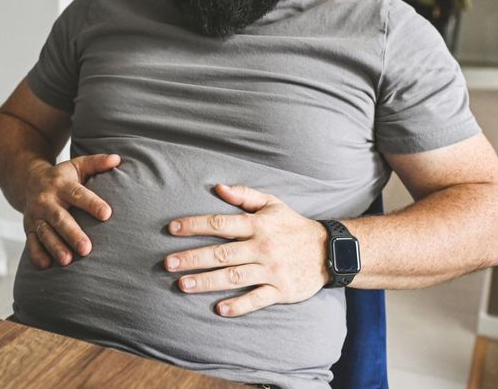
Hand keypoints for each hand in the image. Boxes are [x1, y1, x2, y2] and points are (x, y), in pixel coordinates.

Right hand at [22, 154, 120, 268]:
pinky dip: (37, 255)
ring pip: (45, 233)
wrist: (27, 181)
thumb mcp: (77, 165)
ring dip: (55, 247)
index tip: (107, 214)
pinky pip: (31, 243)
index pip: (78, 194)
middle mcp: (47, 201)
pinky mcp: (29, 228)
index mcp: (61, 185)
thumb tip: (117, 159)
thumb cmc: (61, 176)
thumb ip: (97, 163)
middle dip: (72, 234)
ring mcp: (36, 216)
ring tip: (68, 261)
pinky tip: (46, 266)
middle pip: (60, 218)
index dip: (92, 204)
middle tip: (87, 249)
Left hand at [164, 183, 328, 316]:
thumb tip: (218, 188)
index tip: (171, 229)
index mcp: (258, 224)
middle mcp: (262, 247)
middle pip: (221, 254)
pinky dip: (239, 305)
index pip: (220, 224)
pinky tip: (220, 309)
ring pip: (234, 277)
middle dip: (192, 258)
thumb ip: (244, 194)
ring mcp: (271, 270)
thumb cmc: (293, 225)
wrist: (329, 251)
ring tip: (183, 285)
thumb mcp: (273, 203)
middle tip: (168, 264)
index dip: (194, 225)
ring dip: (207, 282)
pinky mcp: (281, 290)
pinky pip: (257, 299)